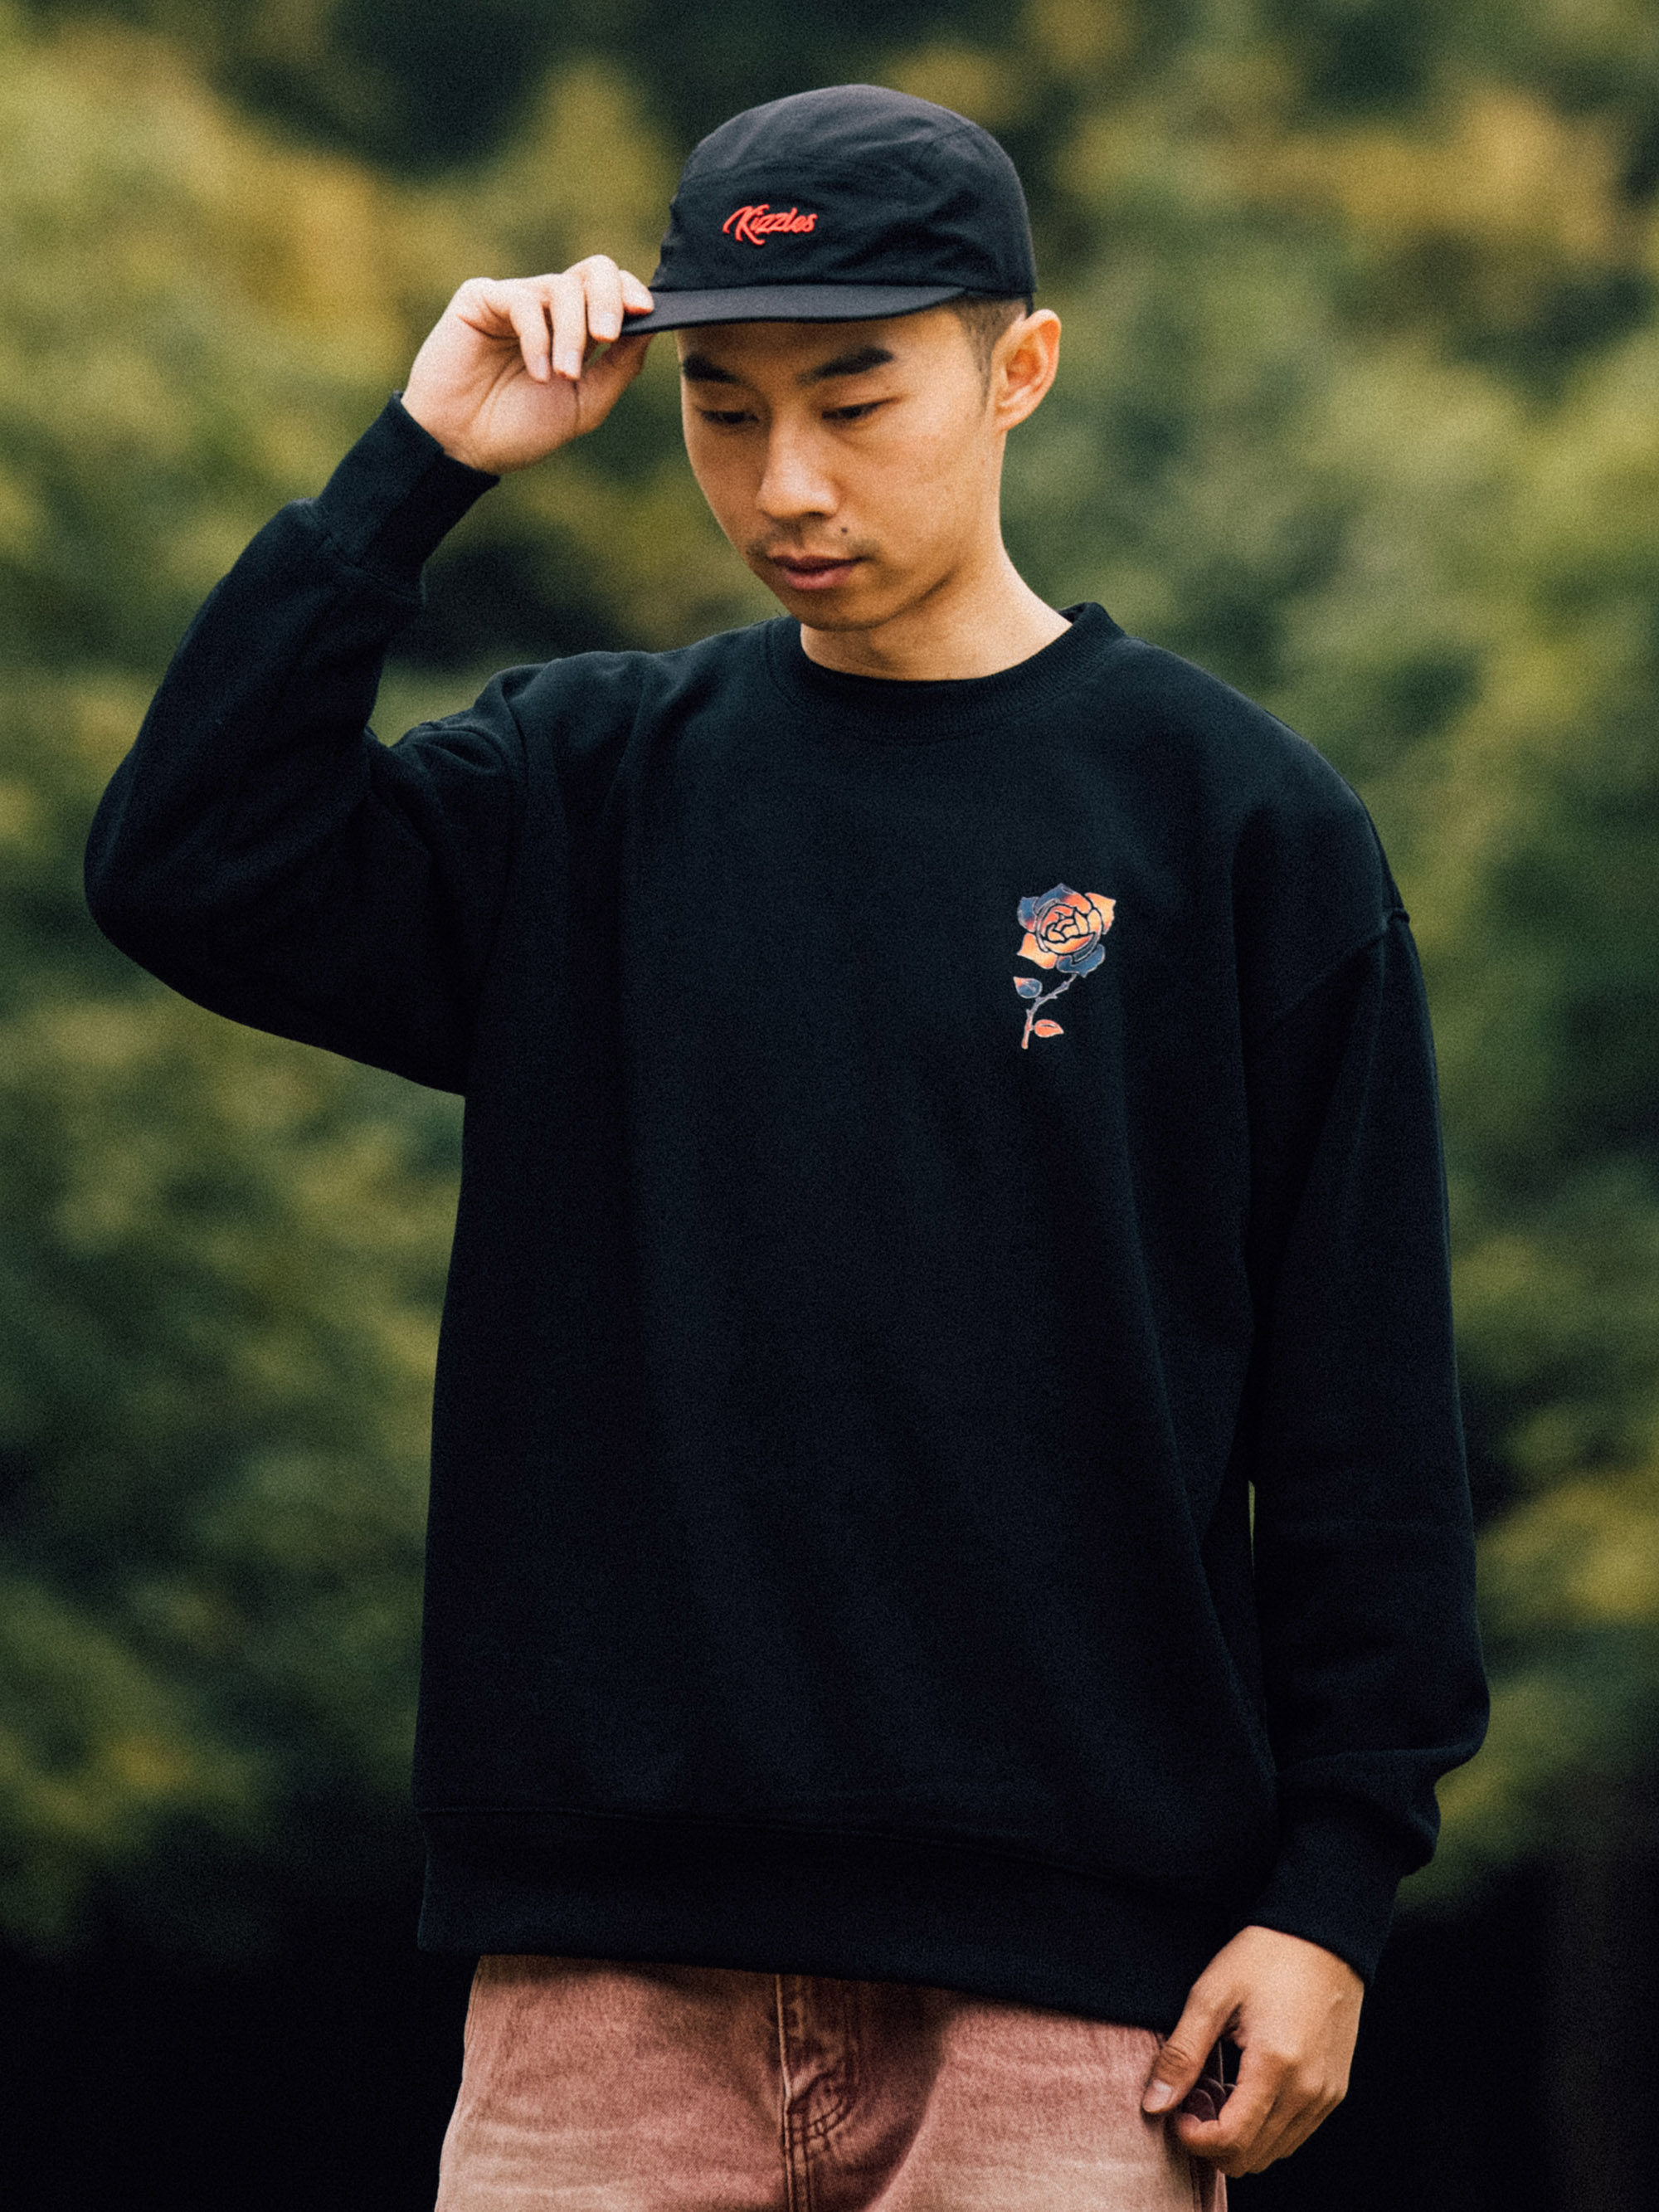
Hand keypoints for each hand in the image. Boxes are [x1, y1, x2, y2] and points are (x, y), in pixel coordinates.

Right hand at [401, 256, 655, 473]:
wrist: (462, 447)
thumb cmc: (519, 430)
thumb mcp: (584, 405)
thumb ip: (619, 367)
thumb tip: (650, 326)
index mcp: (576, 330)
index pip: (613, 291)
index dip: (631, 293)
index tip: (644, 313)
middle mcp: (548, 308)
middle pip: (594, 270)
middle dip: (608, 299)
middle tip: (606, 335)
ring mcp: (516, 300)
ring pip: (563, 288)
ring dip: (571, 334)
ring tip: (563, 375)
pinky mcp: (481, 298)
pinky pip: (523, 301)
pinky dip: (538, 338)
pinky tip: (538, 372)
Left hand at [1141, 1924, 1362, 2175]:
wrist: (1324, 1935)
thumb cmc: (1265, 1956)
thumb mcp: (1212, 1994)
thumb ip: (1182, 2053)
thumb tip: (1155, 2105)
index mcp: (1275, 2065)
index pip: (1232, 2141)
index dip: (1195, 2140)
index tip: (1176, 2114)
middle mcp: (1308, 2090)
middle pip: (1254, 2158)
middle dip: (1214, 2144)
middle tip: (1193, 2104)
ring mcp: (1327, 2094)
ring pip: (1276, 2152)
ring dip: (1241, 2139)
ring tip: (1218, 2095)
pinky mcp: (1335, 2090)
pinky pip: (1296, 2133)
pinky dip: (1266, 2129)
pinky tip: (1246, 2092)